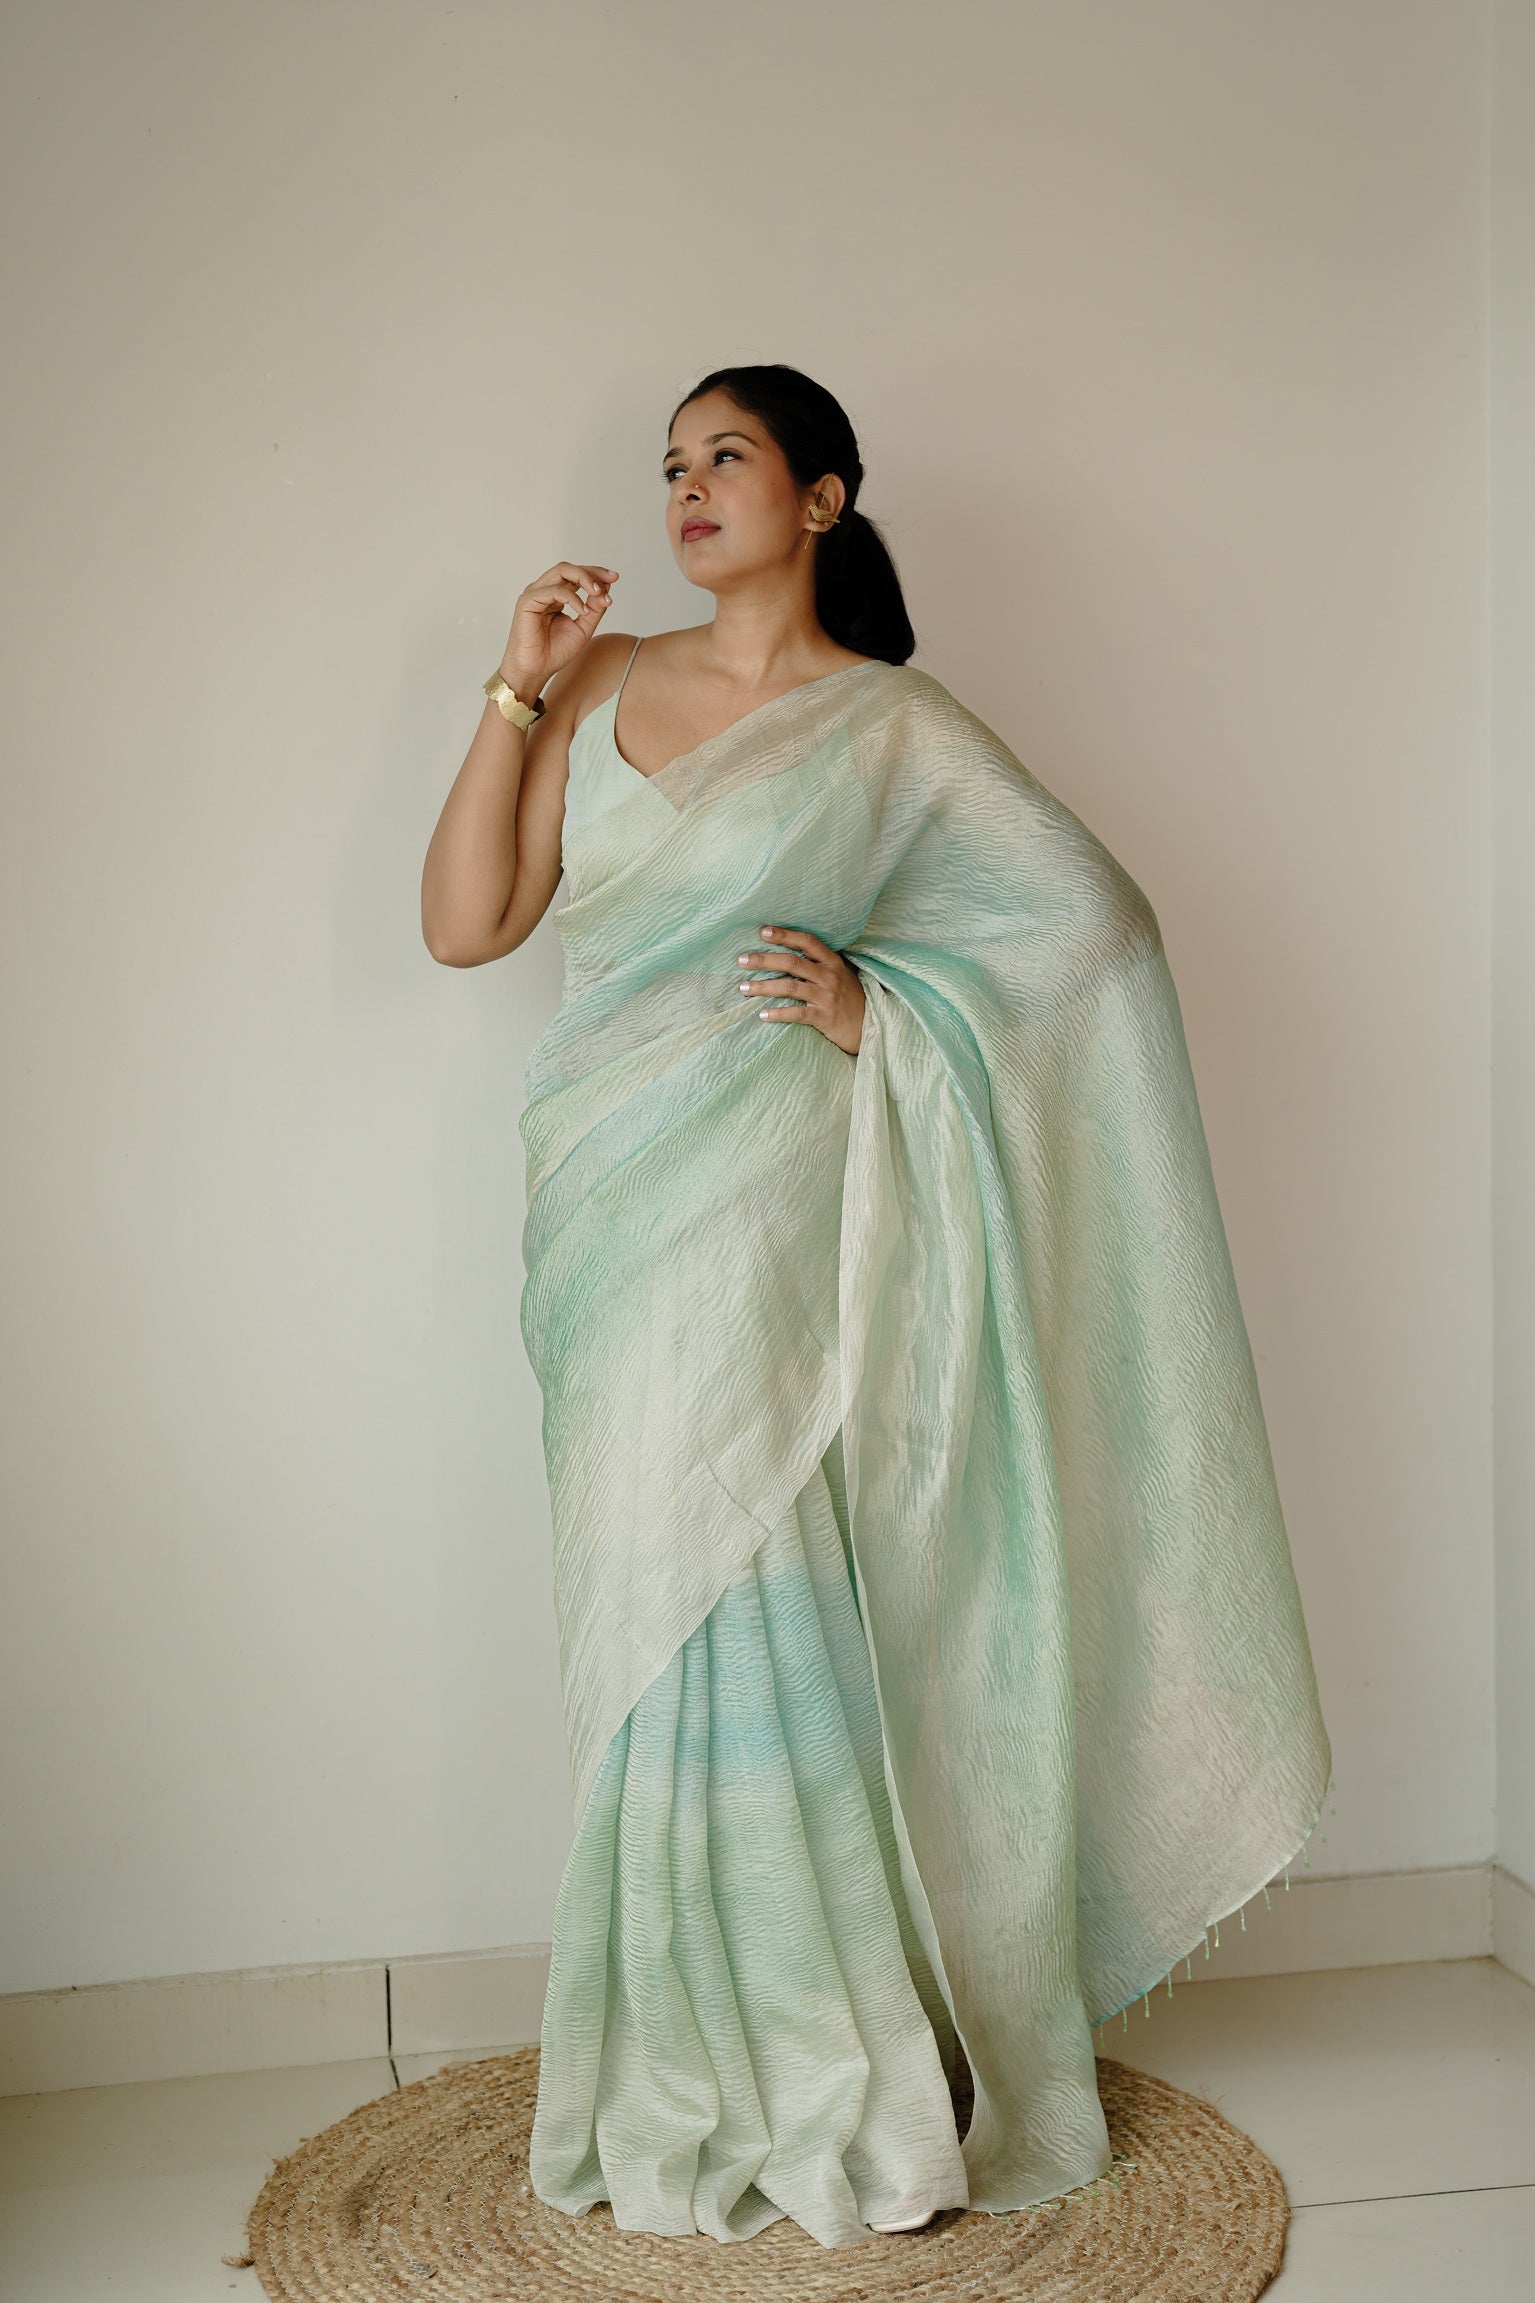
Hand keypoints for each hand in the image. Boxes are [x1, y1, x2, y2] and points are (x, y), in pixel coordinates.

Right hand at [499, 561, 618, 698]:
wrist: (534, 671)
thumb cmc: (554, 652)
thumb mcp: (583, 629)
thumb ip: (594, 610)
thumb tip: (606, 590)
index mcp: (556, 596)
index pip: (576, 576)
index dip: (596, 573)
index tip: (614, 578)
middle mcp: (544, 591)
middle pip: (569, 569)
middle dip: (592, 571)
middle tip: (610, 580)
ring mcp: (535, 594)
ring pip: (561, 571)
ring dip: (584, 578)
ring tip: (599, 593)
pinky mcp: (527, 601)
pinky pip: (553, 590)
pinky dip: (572, 597)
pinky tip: (582, 610)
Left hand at [736, 925, 864, 1055]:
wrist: (869, 1026)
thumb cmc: (849, 997)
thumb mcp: (840, 974)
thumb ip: (818, 963)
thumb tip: (785, 951)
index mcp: (833, 962)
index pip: (807, 941)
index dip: (785, 935)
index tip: (763, 931)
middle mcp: (830, 976)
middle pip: (792, 962)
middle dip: (764, 960)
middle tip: (742, 960)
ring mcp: (827, 997)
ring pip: (790, 987)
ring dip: (763, 987)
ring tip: (744, 988)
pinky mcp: (824, 1017)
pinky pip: (797, 1014)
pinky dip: (778, 1013)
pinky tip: (762, 1014)